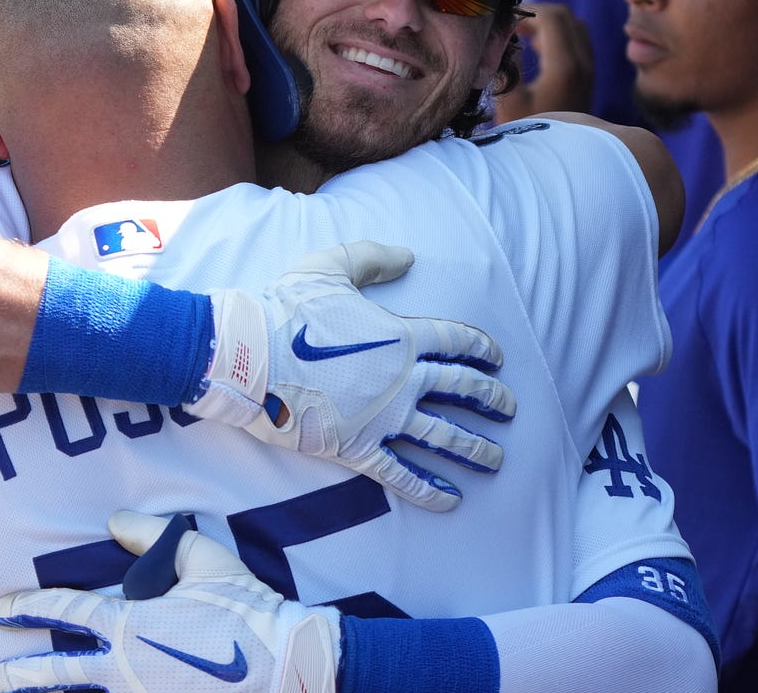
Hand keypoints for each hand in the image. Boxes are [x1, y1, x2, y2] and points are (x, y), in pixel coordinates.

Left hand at [0, 511, 337, 692]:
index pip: (67, 612)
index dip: (28, 609)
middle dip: (14, 677)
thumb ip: (154, 538)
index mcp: (134, 623)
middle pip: (54, 675)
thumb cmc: (246, 608)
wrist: (285, 664)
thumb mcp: (205, 559)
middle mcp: (125, 667)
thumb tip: (115, 521)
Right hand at [200, 241, 515, 510]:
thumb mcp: (331, 267)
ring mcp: (384, 417)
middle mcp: (403, 378)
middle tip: (510, 409)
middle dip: (492, 400)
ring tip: (496, 461)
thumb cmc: (286, 309)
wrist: (247, 357)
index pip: (457, 340)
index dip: (482, 348)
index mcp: (401, 335)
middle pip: (462, 389)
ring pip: (442, 436)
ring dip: (474, 450)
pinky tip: (452, 501)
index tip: (498, 359)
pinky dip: (429, 490)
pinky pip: (402, 474)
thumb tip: (410, 256)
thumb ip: (374, 258)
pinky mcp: (358, 448)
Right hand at [493, 2, 593, 122]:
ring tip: (523, 37)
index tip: (505, 21)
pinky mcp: (588, 77)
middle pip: (566, 16)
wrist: (559, 162)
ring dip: (550, 24)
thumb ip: (508, 61)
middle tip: (513, 26)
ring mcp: (589, 70)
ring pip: (575, 26)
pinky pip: (579, 41)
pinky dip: (559, 36)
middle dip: (537, 14)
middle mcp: (584, 63)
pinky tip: (538, 53)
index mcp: (565, 66)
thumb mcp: (509, 98)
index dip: (527, 11)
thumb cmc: (528, 132)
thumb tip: (505, 32)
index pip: (552, 16)